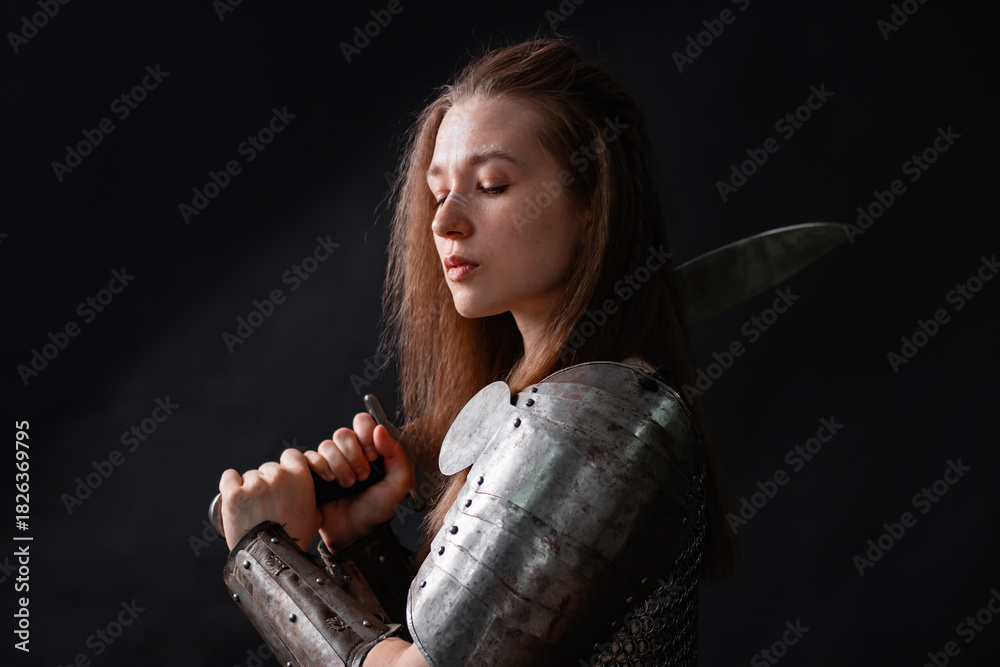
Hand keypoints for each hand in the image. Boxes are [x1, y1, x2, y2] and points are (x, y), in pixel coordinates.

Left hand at [218, 448, 321, 551]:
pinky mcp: (234, 494)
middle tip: (268, 503)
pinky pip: (229, 477)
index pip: (292, 455)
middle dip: (268, 483)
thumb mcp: (315, 517)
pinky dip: (230, 484)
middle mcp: (278, 476)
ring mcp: (255, 484)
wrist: (271, 559)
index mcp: (300, 477)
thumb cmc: (294, 539)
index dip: (288, 466)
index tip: (284, 478)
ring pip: (250, 476)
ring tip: (253, 510)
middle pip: (269, 468)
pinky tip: (234, 495)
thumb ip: (312, 498)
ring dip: (250, 488)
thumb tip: (308, 493)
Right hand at [303, 412, 411, 551]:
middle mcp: (348, 452)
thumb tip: (380, 429)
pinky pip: (310, 456)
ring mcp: (329, 462)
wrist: (354, 534)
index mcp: (369, 449)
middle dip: (353, 454)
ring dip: (339, 465)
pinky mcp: (313, 472)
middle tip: (363, 475)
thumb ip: (397, 455)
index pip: (363, 422)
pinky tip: (330, 481)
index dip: (366, 433)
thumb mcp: (398, 484)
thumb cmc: (376, 510)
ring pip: (327, 444)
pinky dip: (320, 467)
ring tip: (348, 485)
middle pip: (343, 433)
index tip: (373, 454)